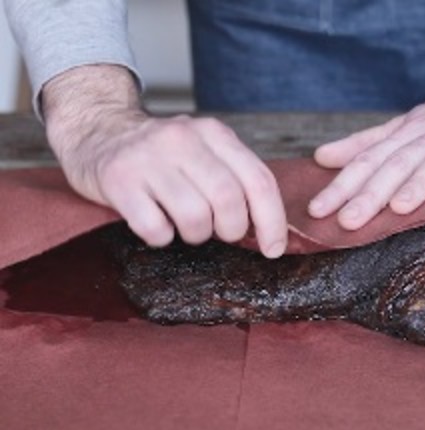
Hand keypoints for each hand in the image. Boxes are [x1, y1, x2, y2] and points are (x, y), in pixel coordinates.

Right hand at [43, 66, 287, 257]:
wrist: (96, 129)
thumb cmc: (161, 154)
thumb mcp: (204, 151)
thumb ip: (235, 179)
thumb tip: (268, 230)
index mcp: (214, 133)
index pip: (259, 181)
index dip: (272, 222)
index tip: (272, 248)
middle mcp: (183, 139)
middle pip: (229, 201)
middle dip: (230, 229)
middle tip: (219, 232)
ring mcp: (148, 158)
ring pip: (195, 218)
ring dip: (195, 235)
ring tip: (183, 225)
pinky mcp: (119, 180)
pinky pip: (156, 229)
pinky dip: (162, 237)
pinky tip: (156, 223)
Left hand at [309, 24, 424, 229]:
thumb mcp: (406, 129)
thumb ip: (365, 145)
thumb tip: (321, 156)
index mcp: (407, 133)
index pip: (368, 161)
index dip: (342, 186)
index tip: (317, 211)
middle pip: (397, 164)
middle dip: (370, 194)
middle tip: (346, 222)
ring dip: (420, 183)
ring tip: (399, 207)